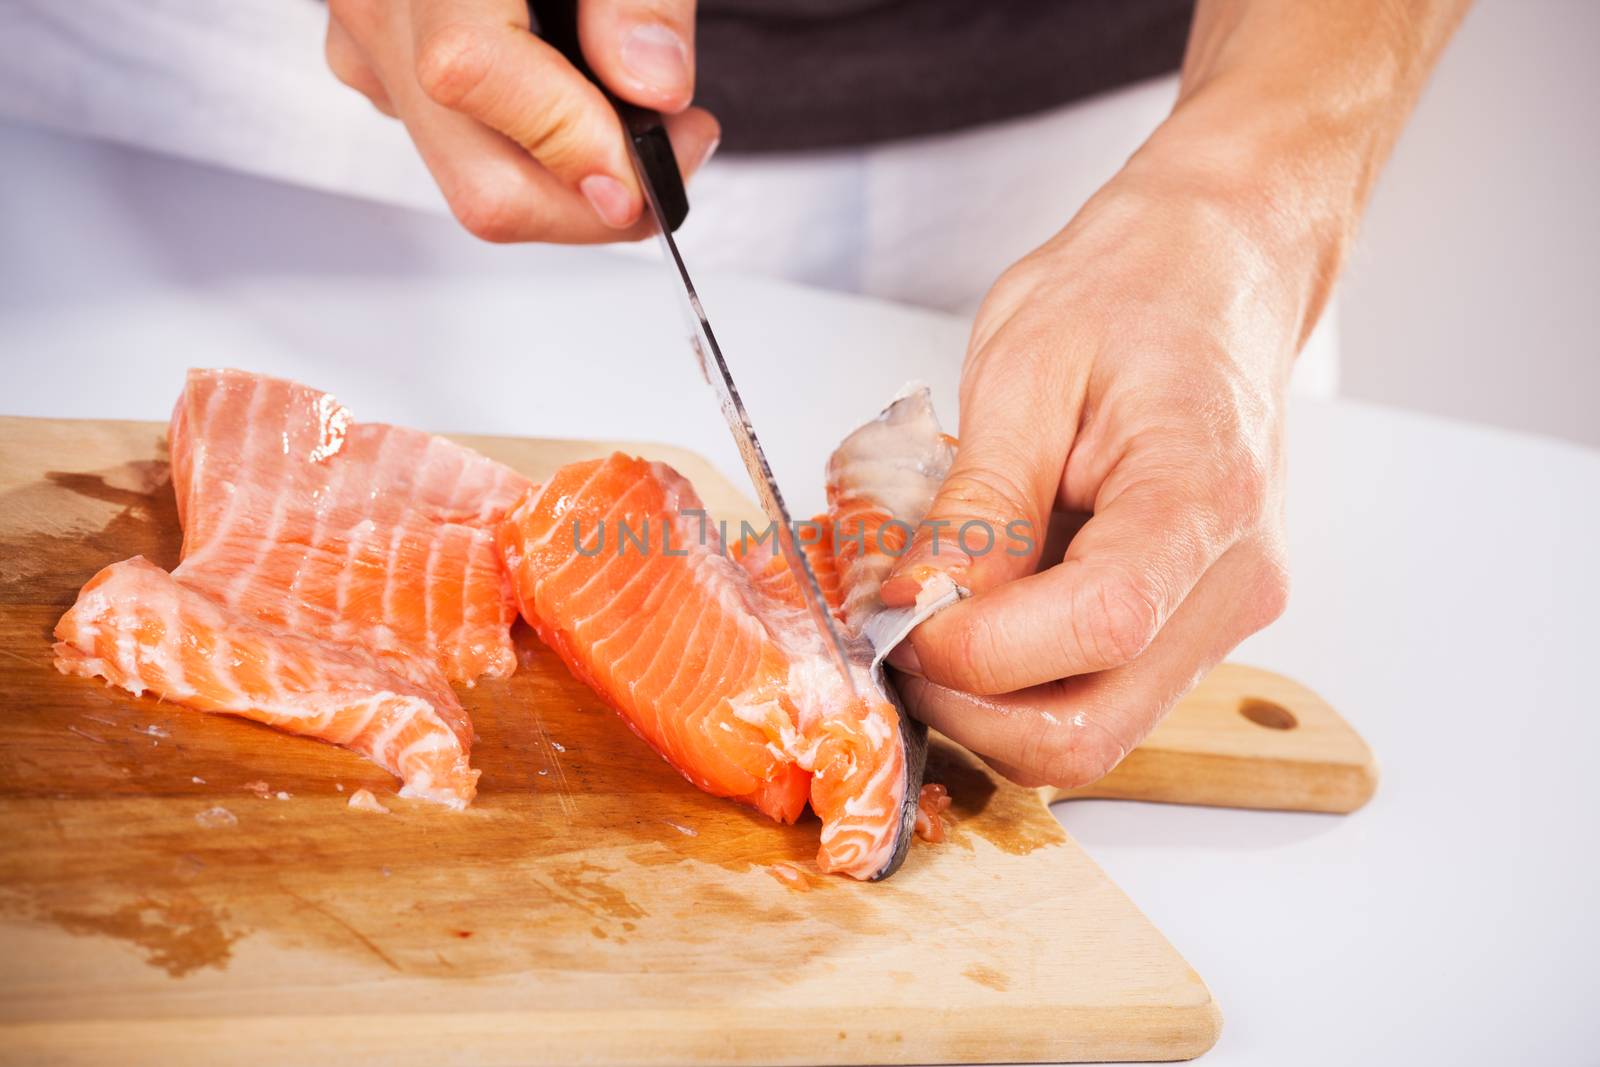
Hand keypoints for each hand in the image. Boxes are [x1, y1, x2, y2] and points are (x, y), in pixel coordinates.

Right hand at [325, 0, 719, 241]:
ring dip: (576, 182)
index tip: (651, 173)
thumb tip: (649, 86)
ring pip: (476, 181)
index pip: (469, 71)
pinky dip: (538, 151)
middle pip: (479, 178)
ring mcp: (369, 48)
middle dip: (597, 202)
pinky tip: (580, 100)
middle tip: (679, 148)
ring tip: (645, 114)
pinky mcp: (381, 74)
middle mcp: (377, 3)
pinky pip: (463, 151)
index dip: (568, 142)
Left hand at [882, 160, 1307, 788]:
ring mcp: (1221, 616)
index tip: (895, 609)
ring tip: (937, 607)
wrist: (1220, 270)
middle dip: (966, 708)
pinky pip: (1096, 695)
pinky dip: (1021, 677)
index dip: (972, 648)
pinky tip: (986, 603)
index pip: (1098, 629)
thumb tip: (918, 603)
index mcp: (1206, 497)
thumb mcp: (1025, 366)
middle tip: (896, 634)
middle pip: (1092, 734)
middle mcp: (1234, 582)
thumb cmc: (1136, 289)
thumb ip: (978, 500)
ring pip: (1090, 735)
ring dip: (987, 701)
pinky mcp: (1194, 626)